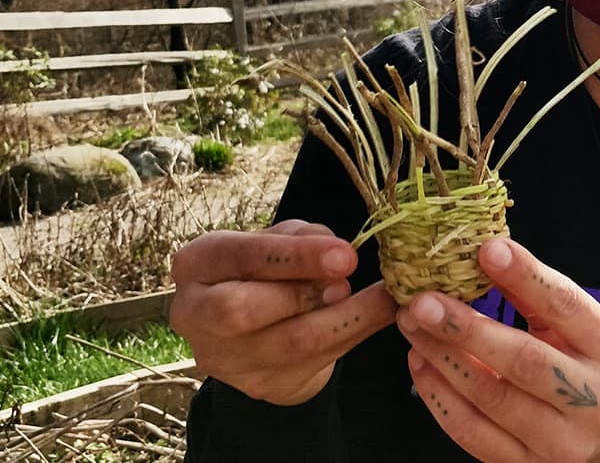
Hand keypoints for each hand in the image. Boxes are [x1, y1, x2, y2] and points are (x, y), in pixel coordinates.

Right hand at [170, 219, 397, 405]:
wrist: (255, 325)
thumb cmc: (264, 268)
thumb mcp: (276, 239)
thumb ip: (300, 237)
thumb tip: (334, 250)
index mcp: (197, 264)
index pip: (240, 257)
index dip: (293, 257)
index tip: (345, 254)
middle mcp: (196, 315)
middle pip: (244, 310)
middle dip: (304, 292)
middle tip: (347, 278)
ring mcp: (224, 359)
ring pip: (288, 344)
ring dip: (343, 318)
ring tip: (379, 297)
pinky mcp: (260, 385)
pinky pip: (315, 362)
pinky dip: (354, 335)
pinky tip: (381, 314)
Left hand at [398, 237, 599, 462]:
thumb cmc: (591, 366)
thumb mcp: (584, 326)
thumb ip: (540, 297)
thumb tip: (487, 254)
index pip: (566, 307)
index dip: (526, 277)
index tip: (487, 250)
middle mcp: (594, 401)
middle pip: (524, 362)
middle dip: (467, 329)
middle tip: (423, 302)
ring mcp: (561, 442)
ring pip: (493, 398)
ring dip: (444, 359)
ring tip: (413, 326)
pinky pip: (474, 435)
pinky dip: (441, 398)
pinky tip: (421, 364)